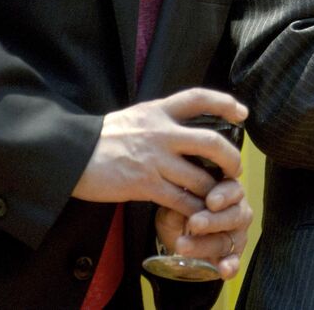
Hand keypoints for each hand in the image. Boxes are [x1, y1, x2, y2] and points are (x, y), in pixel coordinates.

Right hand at [72, 88, 247, 215]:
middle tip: (235, 171)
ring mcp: (155, 159)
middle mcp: (161, 132)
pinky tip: (196, 216)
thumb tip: (185, 127)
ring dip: (214, 192)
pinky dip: (193, 211)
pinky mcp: (145, 185)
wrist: (71, 154)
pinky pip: (181, 201)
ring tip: (217, 200)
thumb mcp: (135, 117)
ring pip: (201, 178)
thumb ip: (161, 120)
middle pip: (211, 142)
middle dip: (231, 160)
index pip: (198, 97)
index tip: (242, 113)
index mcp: (158, 111)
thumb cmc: (102, 138)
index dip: (225, 102)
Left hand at [154, 178, 254, 279]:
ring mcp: (237, 234)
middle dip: (213, 220)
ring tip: (184, 247)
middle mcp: (237, 210)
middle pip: (233, 215)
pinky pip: (234, 261)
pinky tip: (223, 269)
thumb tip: (175, 206)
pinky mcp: (233, 255)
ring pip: (228, 240)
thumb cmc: (180, 212)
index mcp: (226, 190)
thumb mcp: (174, 206)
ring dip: (206, 244)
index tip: (210, 202)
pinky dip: (230, 266)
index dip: (223, 195)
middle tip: (194, 223)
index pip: (231, 189)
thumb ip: (177, 204)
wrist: (178, 236)